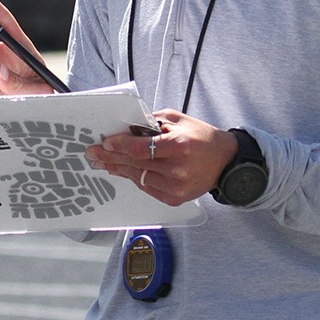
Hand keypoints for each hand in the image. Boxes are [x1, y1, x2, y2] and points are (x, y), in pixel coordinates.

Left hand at [87, 110, 238, 205]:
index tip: (104, 142)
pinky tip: (122, 171)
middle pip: (135, 164)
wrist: (226, 162)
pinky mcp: (175, 199)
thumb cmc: (201, 137)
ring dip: (119, 169)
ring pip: (138, 177)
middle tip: (93, 153)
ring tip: (103, 162)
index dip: (120, 146)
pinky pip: (147, 187)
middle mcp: (177, 169)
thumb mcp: (178, 120)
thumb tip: (126, 128)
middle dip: (111, 157)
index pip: (141, 149)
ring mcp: (176, 187)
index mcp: (179, 146)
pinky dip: (134, 178)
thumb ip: (152, 123)